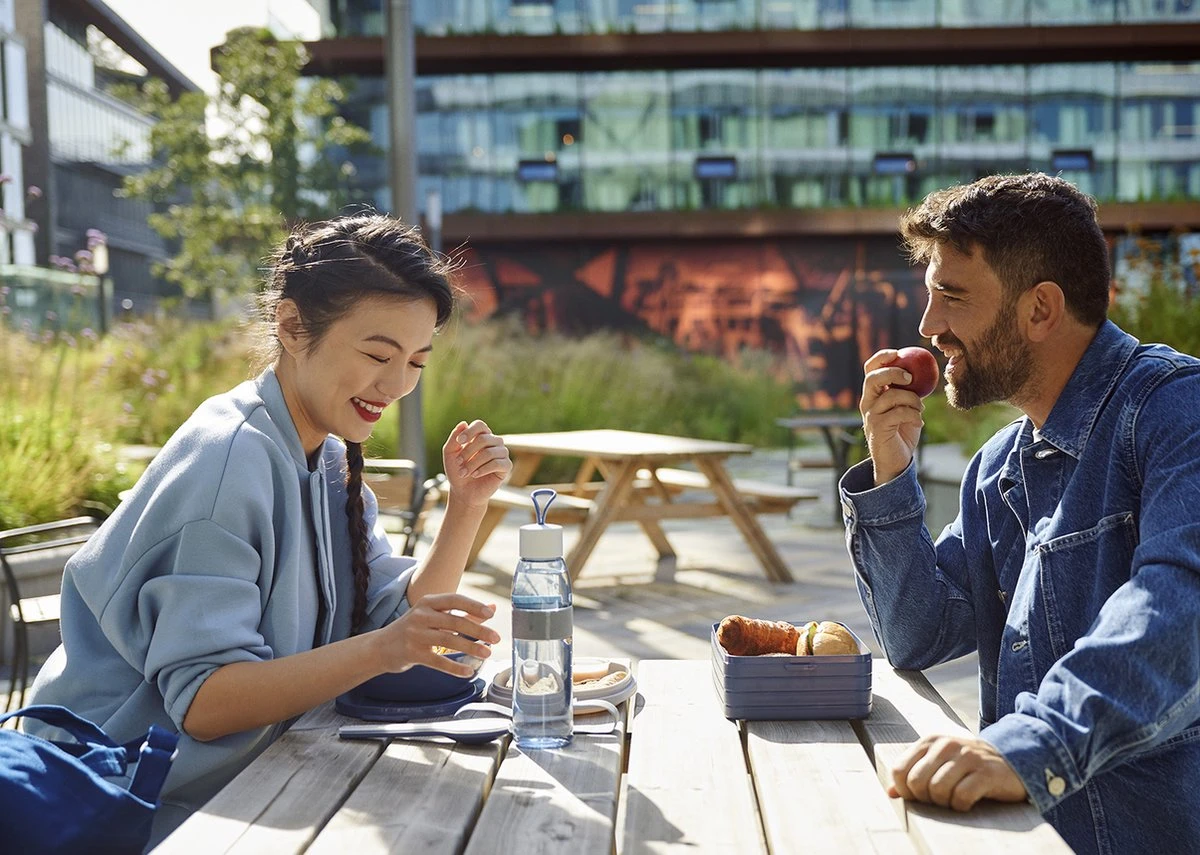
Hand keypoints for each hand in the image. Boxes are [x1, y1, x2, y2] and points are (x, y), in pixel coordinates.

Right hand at [374, 593, 501, 677]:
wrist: (380, 647)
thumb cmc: (414, 629)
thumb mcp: (434, 616)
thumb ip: (463, 612)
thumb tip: (492, 608)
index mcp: (428, 602)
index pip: (455, 600)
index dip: (474, 606)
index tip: (491, 614)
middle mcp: (420, 616)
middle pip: (454, 621)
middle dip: (478, 630)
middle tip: (496, 638)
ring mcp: (415, 635)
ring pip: (448, 640)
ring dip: (470, 648)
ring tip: (487, 654)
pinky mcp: (412, 653)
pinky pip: (437, 661)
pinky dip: (454, 667)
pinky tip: (467, 671)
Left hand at [442, 420, 510, 508]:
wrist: (464, 492)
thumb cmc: (457, 471)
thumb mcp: (450, 454)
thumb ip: (454, 438)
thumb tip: (463, 423)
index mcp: (481, 436)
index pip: (480, 425)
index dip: (470, 432)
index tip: (459, 442)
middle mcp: (494, 442)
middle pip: (484, 439)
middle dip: (468, 452)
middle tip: (458, 463)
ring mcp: (502, 453)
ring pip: (489, 452)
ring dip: (473, 463)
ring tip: (464, 473)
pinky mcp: (506, 466)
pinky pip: (497, 463)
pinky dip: (483, 469)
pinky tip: (475, 475)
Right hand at [861, 349, 925, 485]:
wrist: (896, 461)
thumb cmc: (902, 431)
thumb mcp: (907, 406)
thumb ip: (910, 390)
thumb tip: (926, 371)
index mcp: (873, 394)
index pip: (870, 369)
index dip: (881, 357)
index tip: (898, 353)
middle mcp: (867, 402)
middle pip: (873, 378)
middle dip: (893, 373)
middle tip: (910, 377)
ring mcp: (870, 415)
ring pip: (891, 396)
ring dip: (912, 400)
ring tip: (920, 410)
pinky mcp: (877, 428)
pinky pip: (899, 413)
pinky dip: (913, 415)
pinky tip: (918, 422)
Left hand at [888, 734, 1027, 811]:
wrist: (1010, 763)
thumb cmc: (967, 767)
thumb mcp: (938, 764)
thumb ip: (913, 774)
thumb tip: (891, 793)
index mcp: (930, 741)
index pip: (900, 770)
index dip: (905, 791)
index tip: (918, 797)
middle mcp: (946, 745)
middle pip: (916, 782)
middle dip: (924, 799)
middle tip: (939, 800)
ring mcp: (967, 757)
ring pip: (937, 789)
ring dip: (944, 803)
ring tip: (954, 799)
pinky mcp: (986, 772)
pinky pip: (961, 796)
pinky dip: (961, 806)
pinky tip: (968, 802)